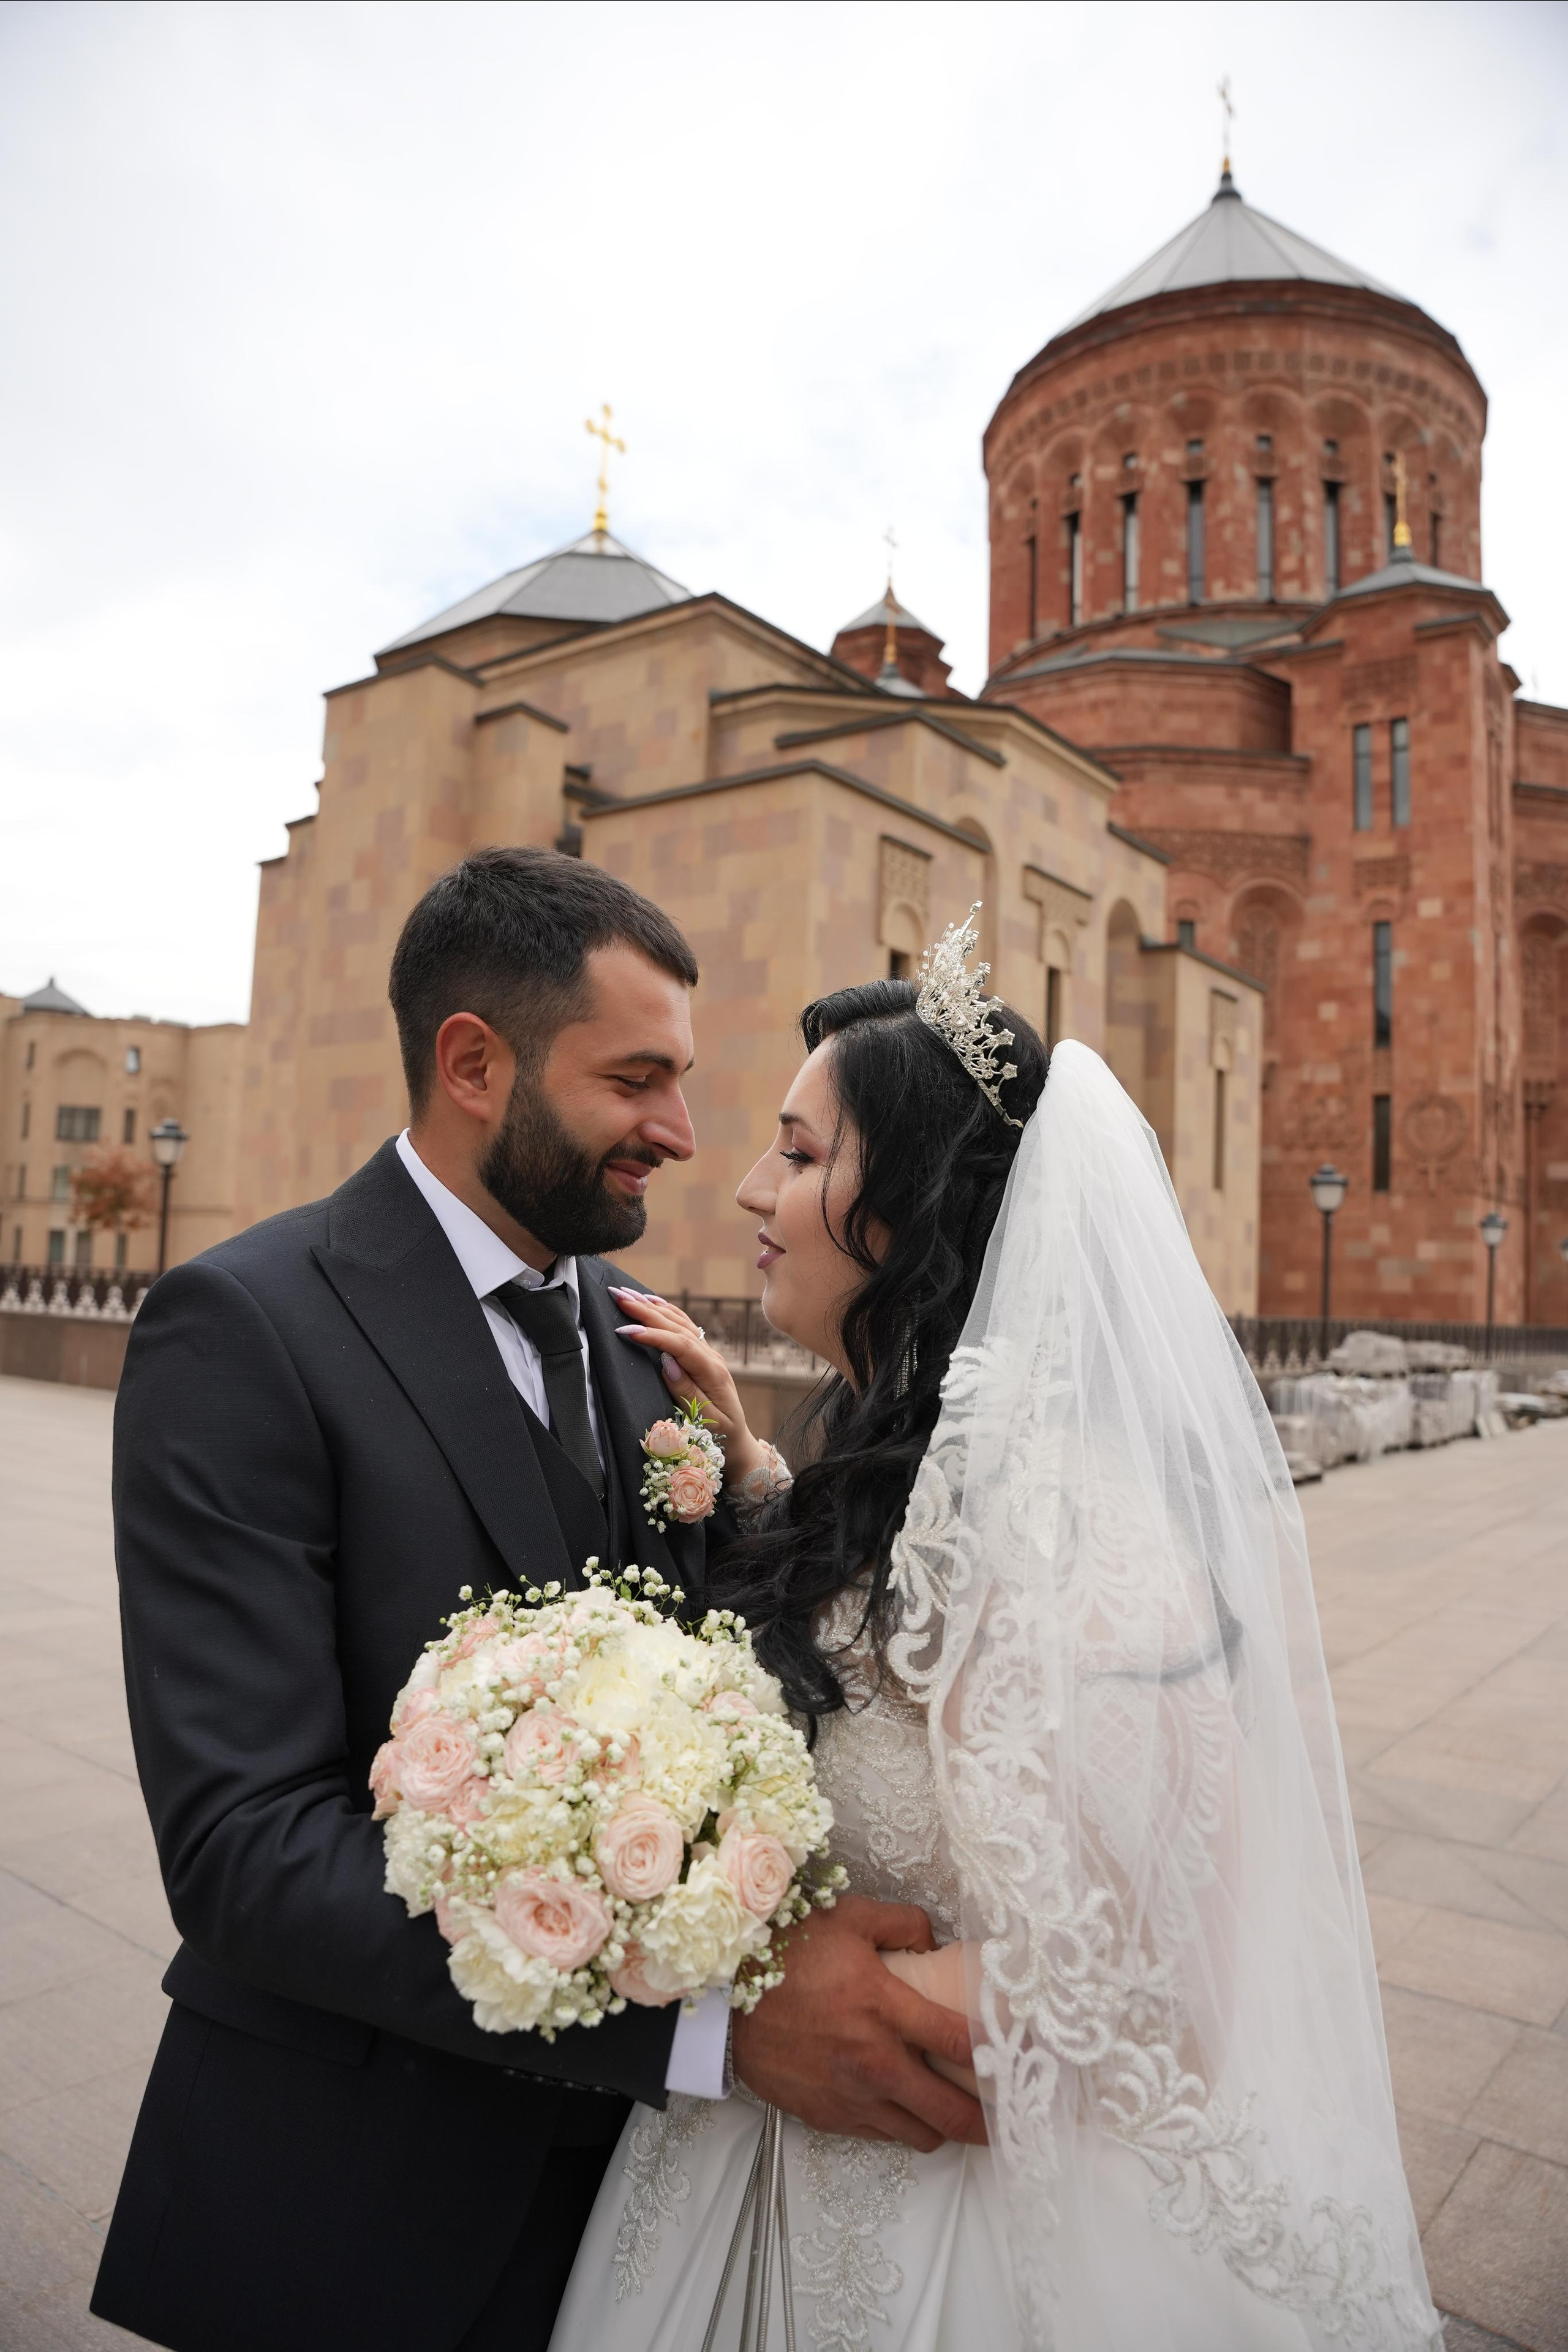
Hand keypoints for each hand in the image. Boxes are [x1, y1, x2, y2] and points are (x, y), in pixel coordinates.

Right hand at [608, 1287, 767, 1489]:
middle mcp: (711, 1356)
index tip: (627, 1330)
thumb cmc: (720, 1433)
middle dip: (646, 1310)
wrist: (737, 1436)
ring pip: (679, 1322)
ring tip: (627, 1294)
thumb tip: (668, 1362)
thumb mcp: (706, 1419)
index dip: (654, 1336)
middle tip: (618, 1297)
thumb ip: (686, 1390)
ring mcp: (708, 1352)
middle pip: (677, 1326)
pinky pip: (683, 1325)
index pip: (681, 1345)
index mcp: (712, 1372)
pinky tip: (651, 1301)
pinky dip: (666, 1310)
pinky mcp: (702, 1353)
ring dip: (652, 1306)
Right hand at [730, 1894, 985, 2152]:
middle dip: (985, 2122)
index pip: (961, 2042)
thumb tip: (934, 1939)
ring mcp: (850, 2096)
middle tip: (1005, 2117)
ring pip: (918, 2135)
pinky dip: (899, 2127)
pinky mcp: (827, 2116)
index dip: (998, 2054)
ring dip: (941, 2126)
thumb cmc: (787, 1951)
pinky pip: (879, 2136)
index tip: (1018, 2058)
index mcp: (885, 2008)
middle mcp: (874, 2062)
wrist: (724, 1996)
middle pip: (950, 2113)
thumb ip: (903, 1923)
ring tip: (953, 2110)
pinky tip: (903, 2107)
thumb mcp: (848, 1916)